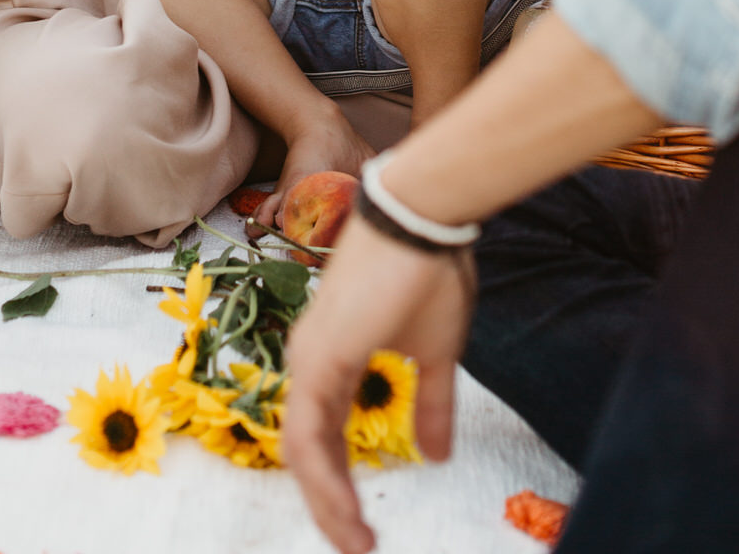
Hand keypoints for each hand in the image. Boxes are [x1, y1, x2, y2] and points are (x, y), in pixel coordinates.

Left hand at [283, 215, 474, 553]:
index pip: (322, 435)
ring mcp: (310, 359)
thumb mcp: (437, 350)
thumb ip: (431, 403)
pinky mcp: (319, 359)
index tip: (363, 526)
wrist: (423, 218)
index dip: (338, 484)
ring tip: (355, 541)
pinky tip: (345, 510)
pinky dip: (323, 480)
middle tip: (358, 547)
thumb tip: (437, 455)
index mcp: (332, 357)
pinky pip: (307, 436)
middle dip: (328, 506)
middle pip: (305, 450)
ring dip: (325, 503)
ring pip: (300, 451)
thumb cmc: (429, 271)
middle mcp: (310, 360)